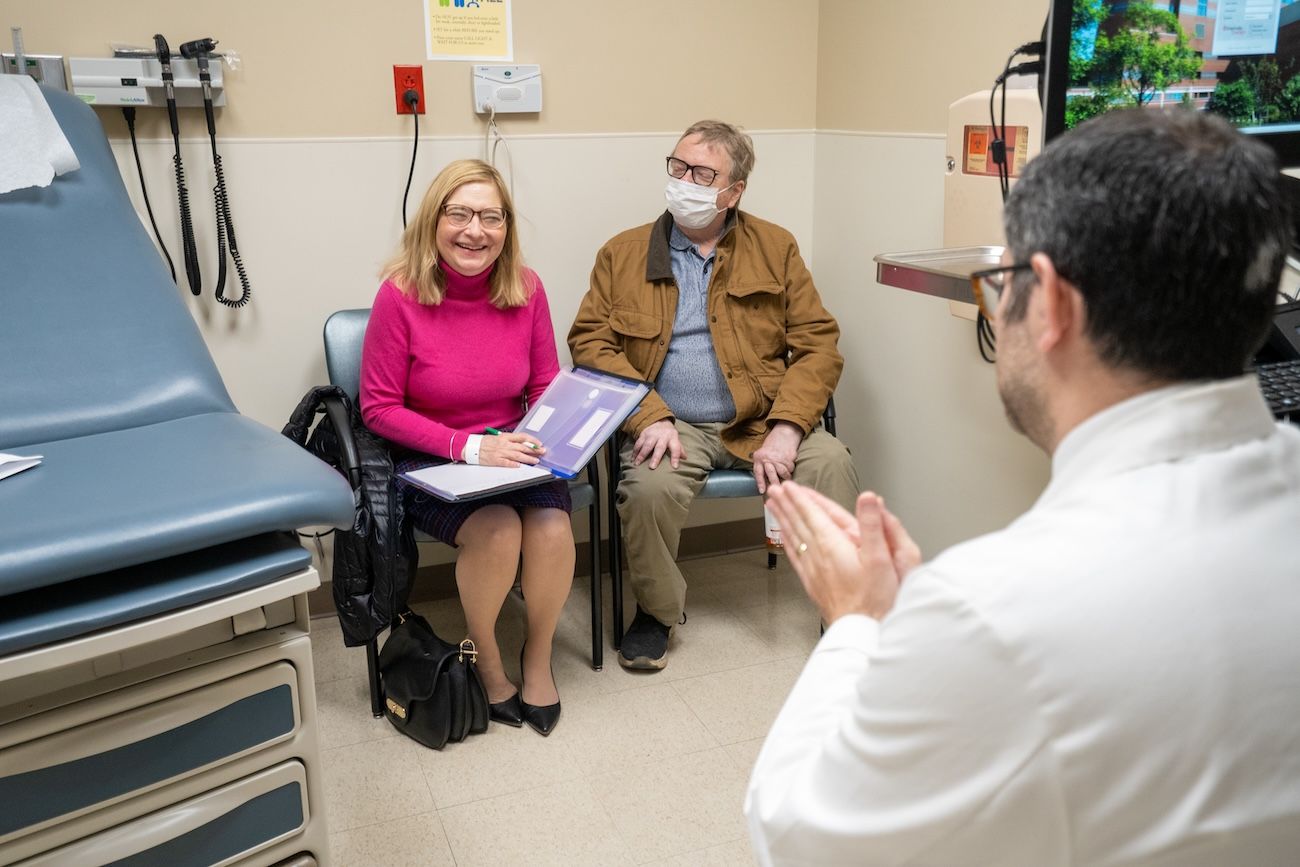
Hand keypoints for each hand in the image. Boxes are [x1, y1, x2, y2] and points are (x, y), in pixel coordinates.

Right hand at [478, 432, 544, 467]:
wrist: (472, 447)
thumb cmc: (485, 442)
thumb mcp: (499, 437)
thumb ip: (510, 440)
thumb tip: (523, 443)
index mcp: (505, 437)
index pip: (522, 437)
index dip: (532, 440)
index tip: (539, 444)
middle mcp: (504, 444)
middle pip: (522, 447)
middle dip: (534, 450)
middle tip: (542, 452)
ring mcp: (500, 452)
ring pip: (517, 455)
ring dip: (528, 458)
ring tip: (536, 460)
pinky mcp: (496, 460)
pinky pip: (507, 462)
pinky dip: (514, 464)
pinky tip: (520, 466)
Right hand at [632, 419, 683, 468]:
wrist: (658, 420)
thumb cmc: (668, 435)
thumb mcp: (676, 439)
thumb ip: (680, 449)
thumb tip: (685, 458)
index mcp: (672, 438)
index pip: (676, 448)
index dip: (676, 457)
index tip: (675, 467)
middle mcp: (662, 436)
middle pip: (659, 447)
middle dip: (655, 457)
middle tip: (652, 467)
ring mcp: (652, 435)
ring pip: (646, 445)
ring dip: (641, 455)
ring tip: (637, 464)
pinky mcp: (643, 434)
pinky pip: (638, 443)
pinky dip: (635, 451)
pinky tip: (632, 459)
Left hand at [751, 421, 802, 493]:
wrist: (783, 435)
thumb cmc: (771, 448)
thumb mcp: (761, 455)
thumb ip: (761, 467)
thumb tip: (764, 483)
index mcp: (758, 458)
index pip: (758, 472)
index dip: (760, 483)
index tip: (762, 491)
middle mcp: (768, 458)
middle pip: (771, 474)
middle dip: (774, 483)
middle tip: (777, 490)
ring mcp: (778, 458)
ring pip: (782, 473)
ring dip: (785, 477)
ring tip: (785, 478)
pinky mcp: (788, 458)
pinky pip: (790, 469)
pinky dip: (790, 470)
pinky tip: (788, 467)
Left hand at [766, 483, 920, 622]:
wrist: (861, 630)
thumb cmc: (876, 599)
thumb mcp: (882, 558)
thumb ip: (873, 525)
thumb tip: (869, 498)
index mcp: (835, 546)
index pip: (813, 514)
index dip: (801, 497)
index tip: (790, 485)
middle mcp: (819, 556)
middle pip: (799, 523)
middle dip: (787, 504)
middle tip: (775, 489)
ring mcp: (813, 570)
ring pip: (793, 537)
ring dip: (783, 519)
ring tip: (773, 506)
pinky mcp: (812, 582)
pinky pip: (795, 556)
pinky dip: (787, 541)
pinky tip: (783, 536)